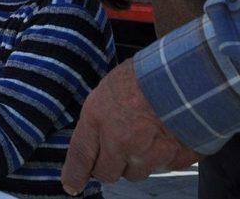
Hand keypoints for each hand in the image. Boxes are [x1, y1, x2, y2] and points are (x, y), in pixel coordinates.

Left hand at [61, 59, 199, 194]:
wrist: (187, 75)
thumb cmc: (146, 74)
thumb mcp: (109, 87)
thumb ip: (99, 116)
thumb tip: (96, 134)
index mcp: (98, 118)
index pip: (80, 156)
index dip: (74, 174)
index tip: (72, 185)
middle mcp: (120, 142)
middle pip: (107, 173)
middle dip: (109, 166)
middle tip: (116, 151)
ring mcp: (149, 154)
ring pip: (136, 173)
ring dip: (136, 161)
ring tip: (146, 135)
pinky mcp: (175, 159)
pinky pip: (163, 167)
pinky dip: (164, 156)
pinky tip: (167, 135)